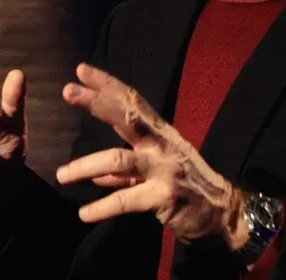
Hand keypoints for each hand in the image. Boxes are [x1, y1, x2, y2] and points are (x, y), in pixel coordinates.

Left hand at [55, 63, 248, 248]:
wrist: (223, 215)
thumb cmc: (187, 188)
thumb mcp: (156, 171)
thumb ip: (125, 172)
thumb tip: (94, 175)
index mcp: (159, 133)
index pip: (132, 102)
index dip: (107, 85)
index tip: (81, 70)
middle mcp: (162, 145)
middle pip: (127, 117)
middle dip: (97, 103)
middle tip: (68, 90)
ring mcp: (164, 169)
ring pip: (119, 160)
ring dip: (86, 166)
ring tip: (61, 175)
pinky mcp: (164, 197)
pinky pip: (126, 200)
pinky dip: (103, 207)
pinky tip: (84, 214)